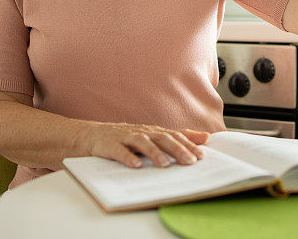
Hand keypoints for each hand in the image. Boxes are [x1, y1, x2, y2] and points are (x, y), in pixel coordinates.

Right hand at [79, 121, 209, 168]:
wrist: (92, 135)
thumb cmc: (127, 139)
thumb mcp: (153, 137)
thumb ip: (179, 137)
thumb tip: (205, 137)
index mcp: (153, 132)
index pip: (174, 136)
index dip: (188, 145)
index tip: (201, 156)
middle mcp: (142, 133)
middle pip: (162, 139)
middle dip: (177, 149)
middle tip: (190, 162)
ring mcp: (126, 138)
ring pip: (142, 143)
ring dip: (154, 153)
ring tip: (165, 164)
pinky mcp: (110, 145)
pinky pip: (119, 151)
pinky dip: (127, 158)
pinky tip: (135, 166)